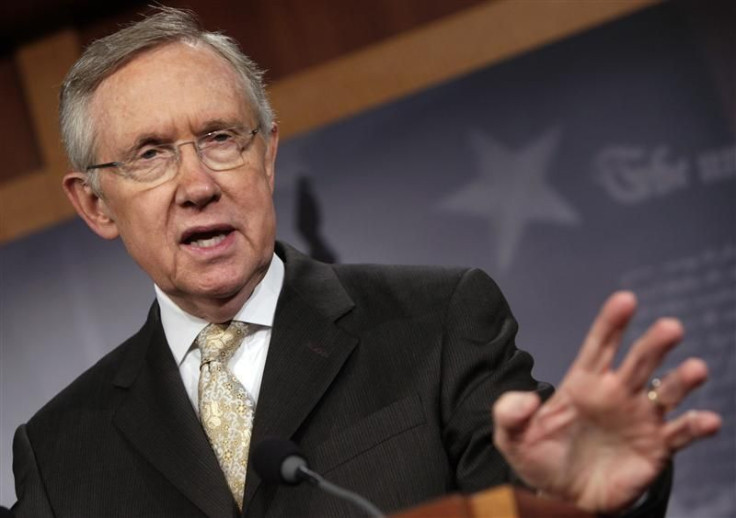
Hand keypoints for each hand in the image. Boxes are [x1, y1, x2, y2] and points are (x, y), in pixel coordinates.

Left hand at [492, 291, 721, 512]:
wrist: (562, 499)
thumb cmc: (540, 461)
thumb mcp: (513, 438)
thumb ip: (509, 414)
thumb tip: (525, 398)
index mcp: (583, 383)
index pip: (599, 346)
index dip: (612, 323)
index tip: (625, 300)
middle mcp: (616, 394)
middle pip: (638, 362)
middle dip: (653, 343)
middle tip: (670, 327)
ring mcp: (638, 419)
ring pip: (665, 392)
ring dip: (681, 380)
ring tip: (696, 369)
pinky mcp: (655, 448)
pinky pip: (679, 433)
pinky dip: (695, 426)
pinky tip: (707, 420)